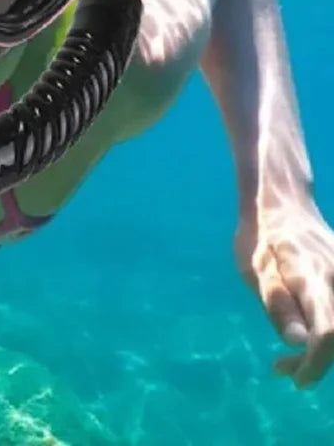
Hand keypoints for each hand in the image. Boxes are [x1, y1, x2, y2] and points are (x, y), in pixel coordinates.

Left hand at [237, 197, 333, 388]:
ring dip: (323, 350)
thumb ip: (276, 302)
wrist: (282, 201)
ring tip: (291, 360)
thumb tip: (297, 341)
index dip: (315, 363)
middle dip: (317, 361)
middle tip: (283, 369)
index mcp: (311, 277)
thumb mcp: (254, 266)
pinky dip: (328, 332)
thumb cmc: (260, 234)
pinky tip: (306, 337)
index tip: (296, 378)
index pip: (326, 332)